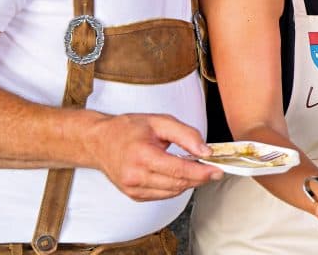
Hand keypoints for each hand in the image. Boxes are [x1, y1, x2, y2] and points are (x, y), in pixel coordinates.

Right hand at [83, 113, 222, 200]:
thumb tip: (206, 151)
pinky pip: (163, 195)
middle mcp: (135, 176)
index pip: (179, 170)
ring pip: (173, 192)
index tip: (218, 170)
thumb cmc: (129, 129)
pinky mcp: (134, 195)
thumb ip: (186, 134)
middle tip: (214, 170)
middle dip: (200, 178)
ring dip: (189, 182)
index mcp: (142, 155)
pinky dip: (175, 186)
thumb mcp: (160, 121)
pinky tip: (177, 174)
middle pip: (178, 183)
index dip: (202, 172)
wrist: (99, 142)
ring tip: (196, 169)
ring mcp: (133, 189)